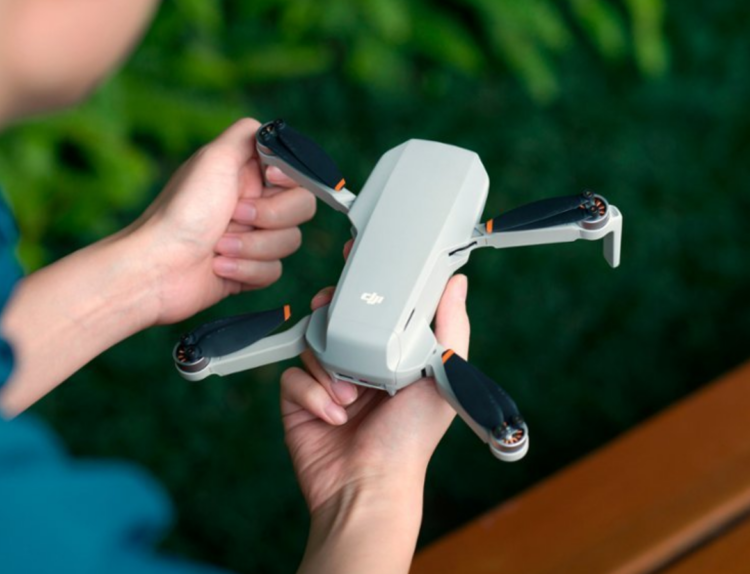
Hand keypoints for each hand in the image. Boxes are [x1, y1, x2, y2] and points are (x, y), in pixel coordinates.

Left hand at [127, 118, 316, 325]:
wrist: (158, 267)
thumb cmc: (181, 212)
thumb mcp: (213, 158)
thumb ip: (247, 135)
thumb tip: (272, 130)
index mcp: (247, 174)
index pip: (298, 173)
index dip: (290, 180)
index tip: (269, 181)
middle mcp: (254, 203)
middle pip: (302, 208)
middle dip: (270, 217)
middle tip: (234, 215)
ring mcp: (252, 237)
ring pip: (290, 242)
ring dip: (252, 246)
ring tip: (219, 245)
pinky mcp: (249, 269)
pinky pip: (274, 270)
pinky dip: (246, 270)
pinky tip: (218, 266)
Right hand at [281, 274, 469, 514]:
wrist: (369, 487)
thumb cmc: (411, 440)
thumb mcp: (443, 376)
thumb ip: (450, 326)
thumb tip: (457, 282)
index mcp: (391, 357)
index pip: (375, 309)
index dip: (366, 287)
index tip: (358, 262)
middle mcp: (358, 367)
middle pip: (336, 318)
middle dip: (334, 313)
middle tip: (334, 309)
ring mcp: (326, 383)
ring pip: (311, 343)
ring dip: (329, 366)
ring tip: (350, 396)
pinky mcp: (299, 402)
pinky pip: (292, 376)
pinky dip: (311, 393)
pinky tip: (334, 414)